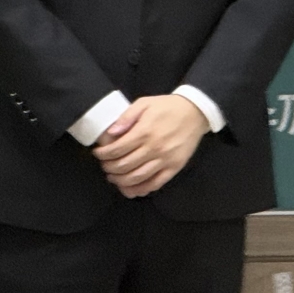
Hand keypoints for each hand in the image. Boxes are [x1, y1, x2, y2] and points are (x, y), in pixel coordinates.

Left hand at [91, 94, 208, 198]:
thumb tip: (110, 133)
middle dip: (109, 168)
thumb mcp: (144, 103)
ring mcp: (165, 160)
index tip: (98, 154)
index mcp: (144, 132)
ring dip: (121, 181)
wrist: (195, 112)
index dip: (103, 154)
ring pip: (138, 177)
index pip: (117, 149)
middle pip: (125, 165)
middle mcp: (154, 148)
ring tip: (113, 178)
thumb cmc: (167, 106)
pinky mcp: (174, 168)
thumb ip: (126, 117)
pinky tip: (131, 189)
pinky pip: (156, 184)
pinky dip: (141, 189)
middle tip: (104, 166)